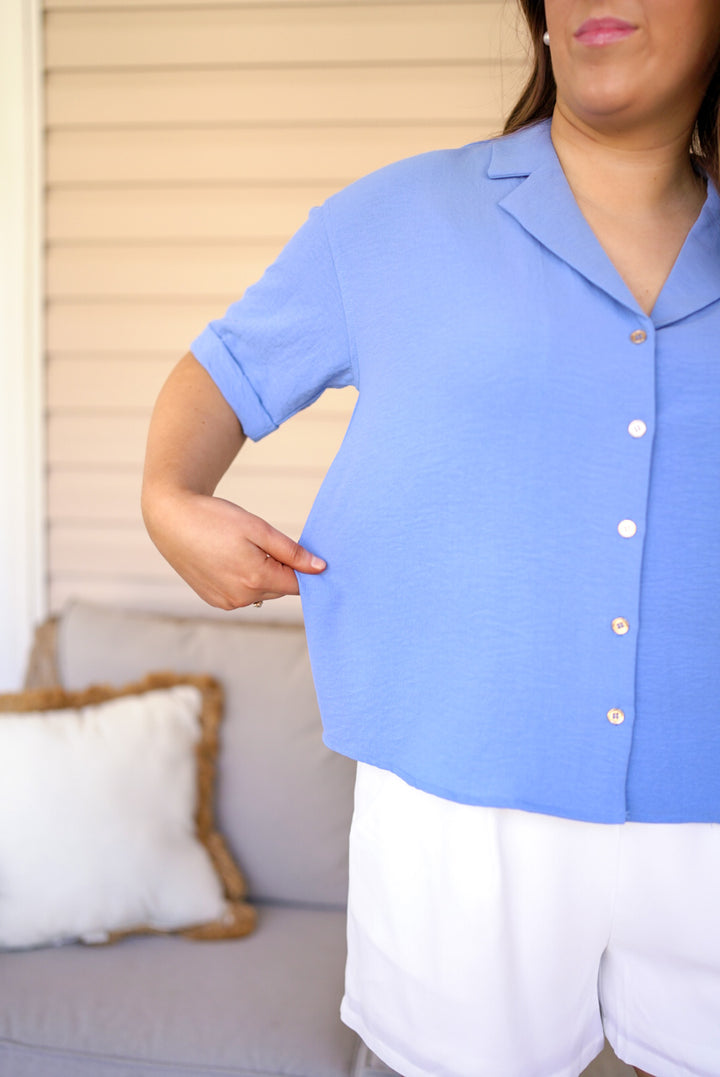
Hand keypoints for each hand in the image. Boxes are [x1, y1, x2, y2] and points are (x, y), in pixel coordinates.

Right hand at [144, 489, 325, 609]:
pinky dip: (244, 580)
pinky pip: (243, 594)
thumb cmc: (215, 519)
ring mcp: (226, 602)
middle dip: (279, 568)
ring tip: (239, 549)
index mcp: (255, 579)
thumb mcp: (258, 528)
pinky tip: (228, 559)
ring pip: (261, 592)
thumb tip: (320, 568)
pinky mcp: (214, 601)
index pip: (297, 585)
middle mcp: (240, 598)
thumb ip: (291, 552)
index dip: (302, 568)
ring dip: (261, 575)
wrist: (171, 520)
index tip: (296, 550)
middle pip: (280, 588)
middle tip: (260, 543)